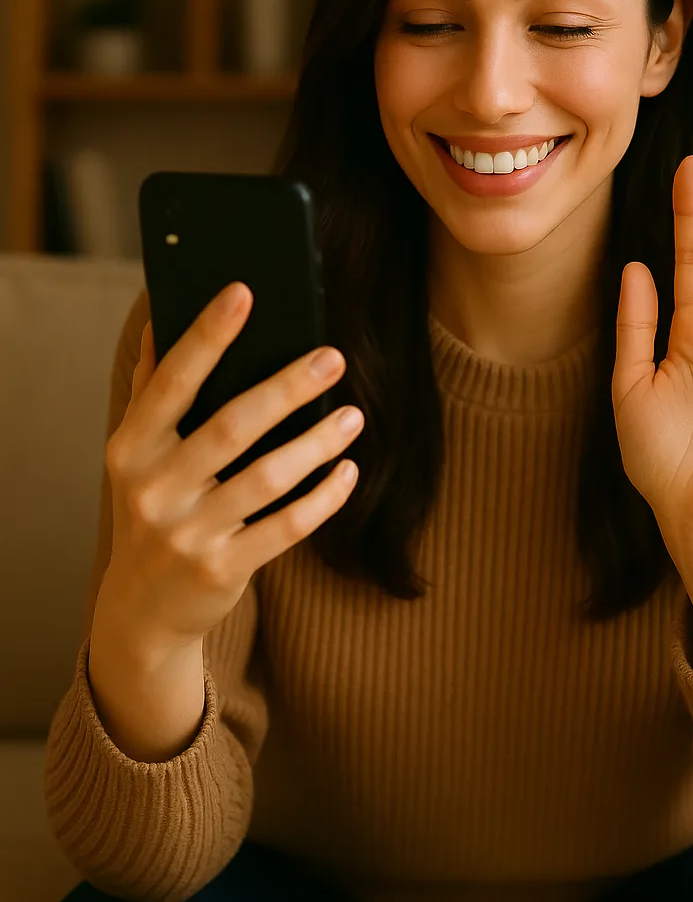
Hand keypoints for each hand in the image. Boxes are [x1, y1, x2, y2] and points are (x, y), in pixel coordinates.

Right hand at [99, 283, 363, 654]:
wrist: (140, 609)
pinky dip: (322, 498)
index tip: (244, 292)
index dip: (207, 336)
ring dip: (316, 442)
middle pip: (230, 427)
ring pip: (266, 478)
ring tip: (353, 415)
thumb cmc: (150, 509)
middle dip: (286, 388)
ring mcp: (186, 534)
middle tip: (333, 357)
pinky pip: (285, 527)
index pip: (172, 382)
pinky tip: (348, 470)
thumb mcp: (136, 455)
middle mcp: (152, 489)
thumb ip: (151, 389)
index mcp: (130, 448)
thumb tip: (159, 317)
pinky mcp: (221, 570)